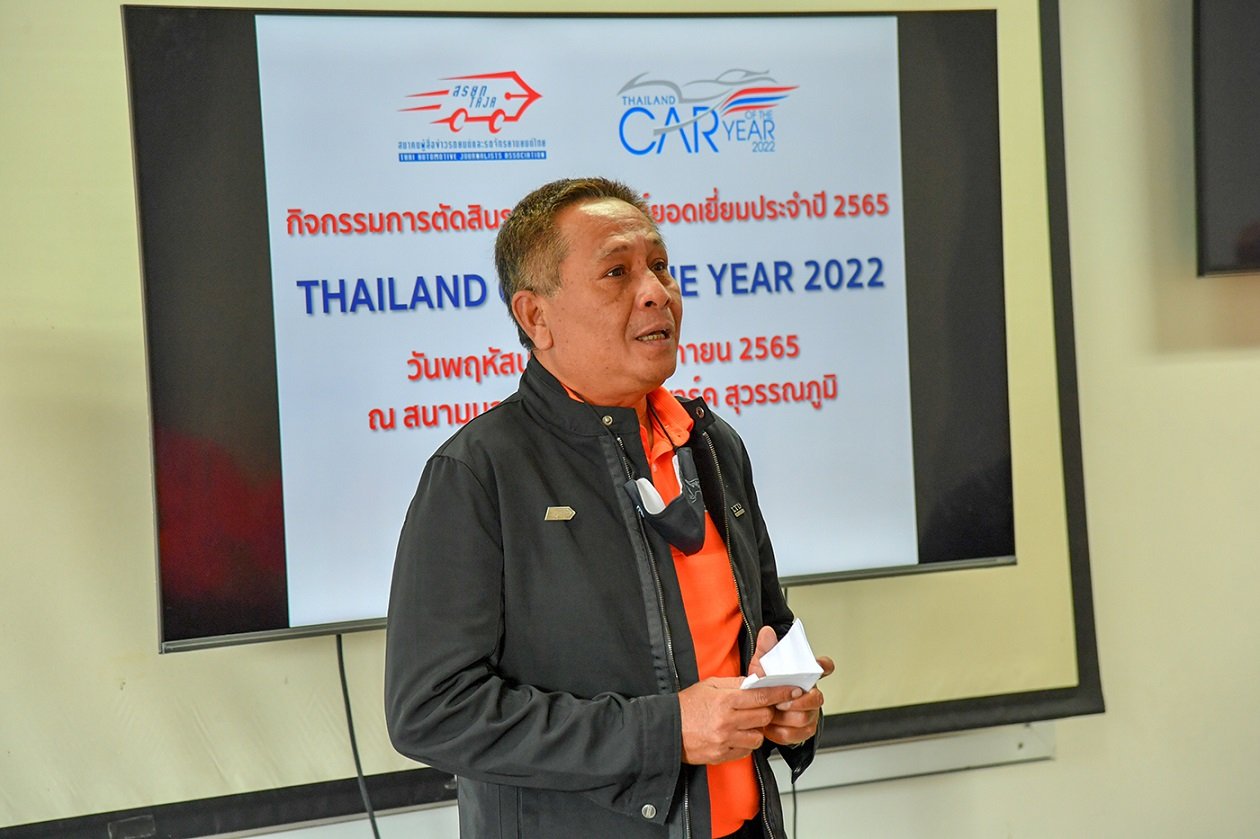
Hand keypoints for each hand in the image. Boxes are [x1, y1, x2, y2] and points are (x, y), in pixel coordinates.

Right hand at [678, 677, 798, 764]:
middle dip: (766, 711)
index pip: (762, 696)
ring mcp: (725, 740)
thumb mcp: (708, 685)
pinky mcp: (722, 755)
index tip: (794, 690)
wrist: (666, 730)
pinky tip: (734, 735)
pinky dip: (745, 742)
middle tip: (760, 708)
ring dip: (756, 729)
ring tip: (743, 723)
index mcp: (724, 700)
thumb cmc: (686, 706)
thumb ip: (734, 684)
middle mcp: (727, 721)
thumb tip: (756, 682)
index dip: (781, 693)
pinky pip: (746, 750)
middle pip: (764, 717)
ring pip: (759, 736)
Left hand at [748, 626, 835, 746]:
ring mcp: (810, 713)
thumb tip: (767, 632)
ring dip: (785, 717)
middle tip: (780, 702)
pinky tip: (770, 726)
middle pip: (817, 698)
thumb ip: (765, 649)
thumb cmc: (765, 686)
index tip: (819, 666)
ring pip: (805, 718)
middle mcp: (811, 694)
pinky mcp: (804, 730)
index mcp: (805, 676)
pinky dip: (780, 731)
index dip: (824, 666)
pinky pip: (796, 734)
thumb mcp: (762, 666)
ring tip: (770, 713)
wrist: (757, 710)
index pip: (823, 667)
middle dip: (798, 702)